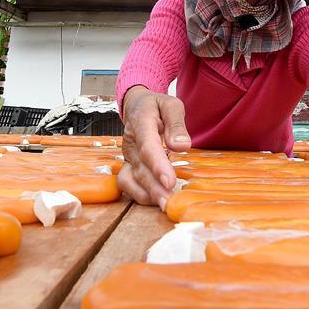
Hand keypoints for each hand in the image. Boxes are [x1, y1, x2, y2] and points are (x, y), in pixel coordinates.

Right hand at [117, 86, 191, 206]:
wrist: (137, 106)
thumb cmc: (156, 106)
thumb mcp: (171, 105)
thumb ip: (176, 124)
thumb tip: (181, 146)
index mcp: (141, 123)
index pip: (148, 147)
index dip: (158, 166)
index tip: (170, 182)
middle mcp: (130, 142)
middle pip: (139, 168)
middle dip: (153, 187)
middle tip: (168, 202)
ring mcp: (126, 155)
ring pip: (130, 179)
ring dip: (146, 194)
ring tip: (163, 204)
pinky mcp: (127, 165)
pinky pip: (127, 184)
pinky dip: (139, 194)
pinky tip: (155, 200)